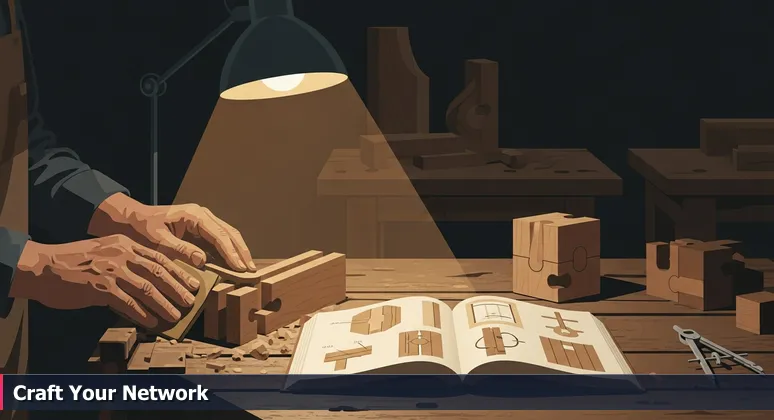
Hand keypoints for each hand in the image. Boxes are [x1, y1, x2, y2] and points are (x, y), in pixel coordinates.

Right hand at [10, 235, 199, 328]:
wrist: (44, 267)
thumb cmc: (75, 263)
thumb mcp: (106, 253)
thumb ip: (127, 263)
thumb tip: (150, 282)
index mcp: (126, 244)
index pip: (160, 258)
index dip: (179, 271)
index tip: (193, 283)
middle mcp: (122, 255)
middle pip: (158, 272)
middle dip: (178, 288)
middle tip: (191, 301)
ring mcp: (112, 271)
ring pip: (146, 289)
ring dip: (164, 304)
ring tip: (175, 315)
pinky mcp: (100, 288)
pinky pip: (127, 303)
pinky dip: (142, 313)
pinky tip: (152, 321)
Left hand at [88, 193, 255, 271]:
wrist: (130, 220)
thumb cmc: (142, 229)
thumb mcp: (158, 241)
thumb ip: (180, 250)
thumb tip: (203, 260)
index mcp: (194, 215)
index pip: (219, 235)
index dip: (231, 253)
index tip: (240, 268)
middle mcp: (203, 216)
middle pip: (229, 233)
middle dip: (241, 252)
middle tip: (251, 271)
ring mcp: (203, 222)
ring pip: (228, 236)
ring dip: (238, 252)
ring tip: (247, 269)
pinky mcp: (200, 230)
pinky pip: (219, 240)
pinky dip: (228, 252)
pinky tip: (234, 265)